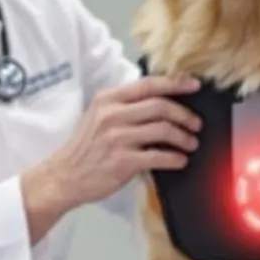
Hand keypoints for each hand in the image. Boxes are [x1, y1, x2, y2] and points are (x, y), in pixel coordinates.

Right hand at [21, 75, 201, 237]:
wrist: (64, 176)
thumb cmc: (85, 147)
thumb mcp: (98, 116)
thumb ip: (124, 106)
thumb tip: (162, 101)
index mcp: (108, 99)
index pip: (148, 85)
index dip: (175, 83)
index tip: (194, 86)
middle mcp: (112, 115)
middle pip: (160, 107)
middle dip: (184, 115)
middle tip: (196, 124)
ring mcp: (117, 138)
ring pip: (163, 130)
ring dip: (183, 137)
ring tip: (191, 143)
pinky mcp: (122, 162)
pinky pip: (158, 156)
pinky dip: (175, 158)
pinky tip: (180, 160)